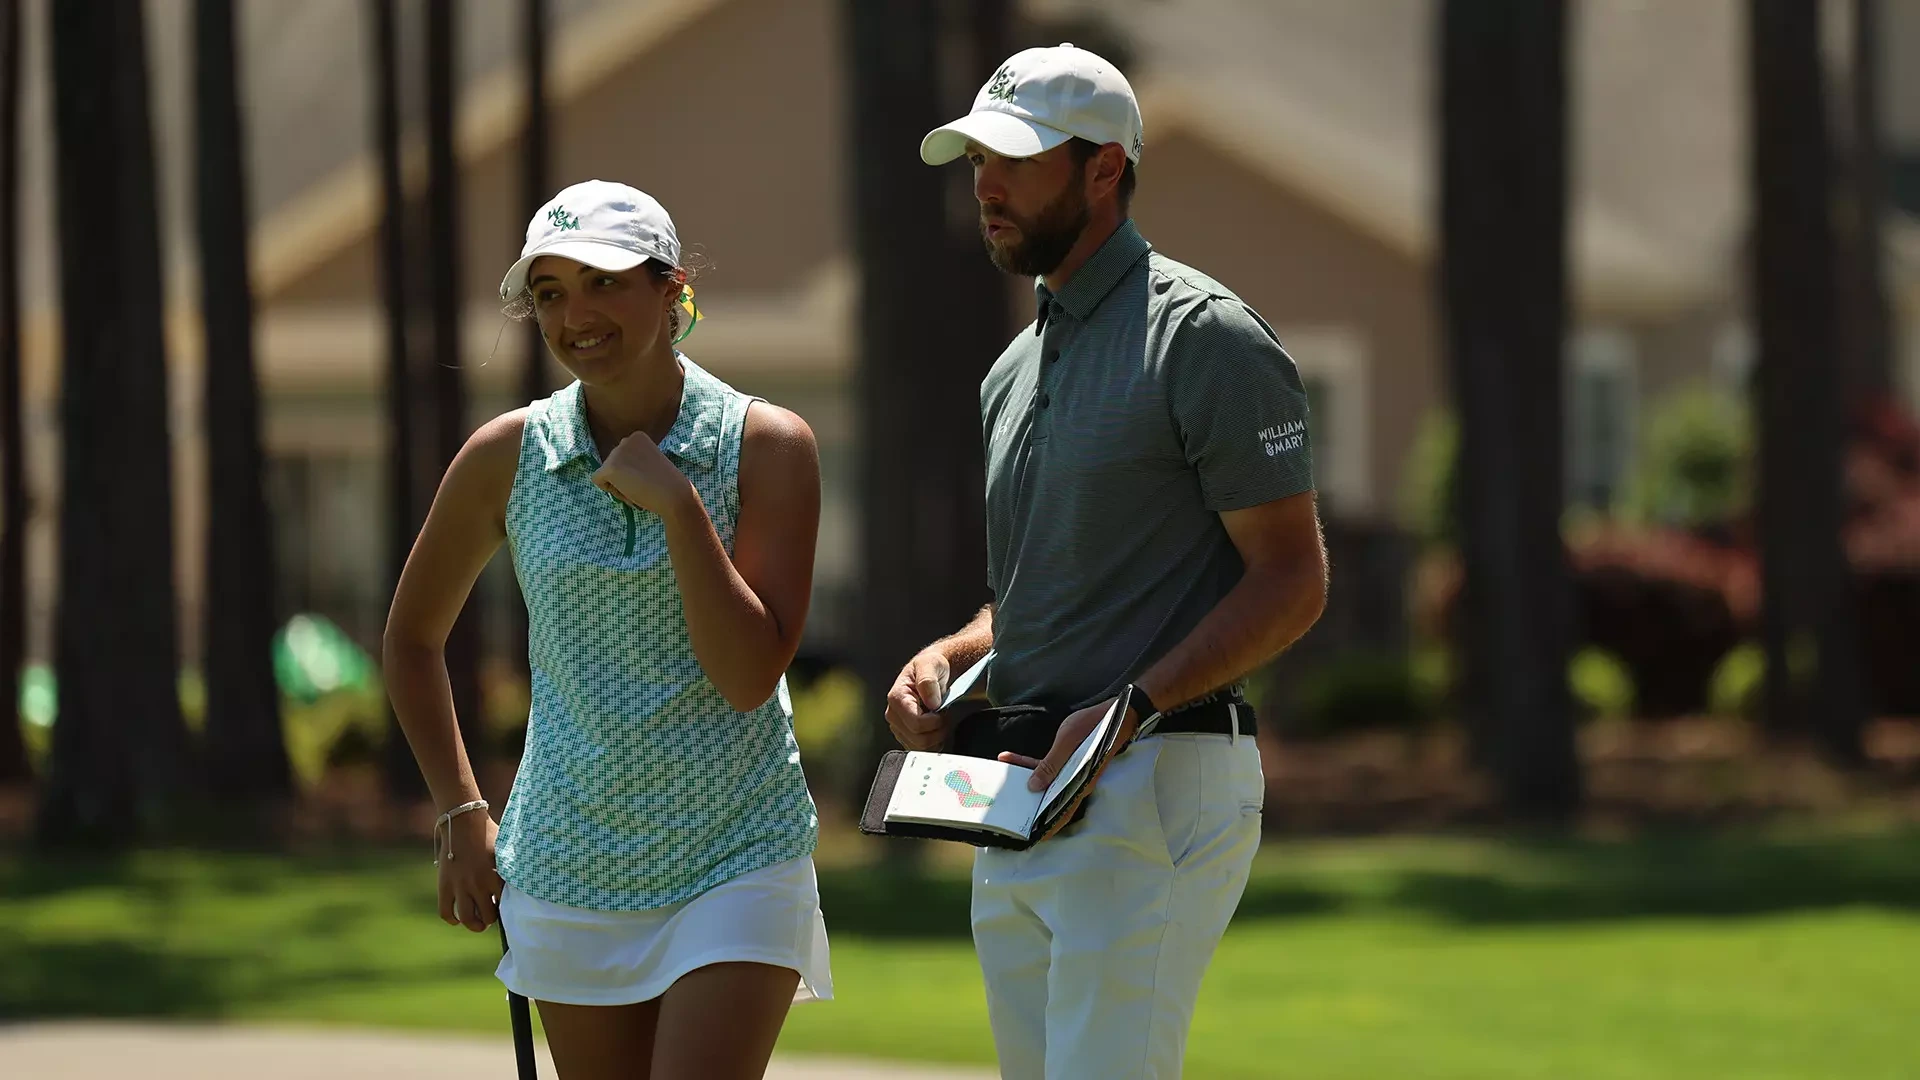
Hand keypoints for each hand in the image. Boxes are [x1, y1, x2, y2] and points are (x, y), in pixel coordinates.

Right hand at [438, 810, 505, 932]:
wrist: (463, 822)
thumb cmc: (489, 834)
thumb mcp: (506, 851)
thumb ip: (513, 869)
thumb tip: (527, 881)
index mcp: (496, 877)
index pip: (506, 905)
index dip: (507, 910)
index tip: (508, 910)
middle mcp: (479, 885)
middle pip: (488, 917)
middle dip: (491, 919)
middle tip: (491, 916)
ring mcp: (460, 886)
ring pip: (467, 919)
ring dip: (474, 925)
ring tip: (478, 924)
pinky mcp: (444, 885)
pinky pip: (445, 912)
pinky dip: (452, 919)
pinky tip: (457, 919)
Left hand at [592, 431, 694, 514]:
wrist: (674, 494)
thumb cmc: (667, 483)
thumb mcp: (650, 462)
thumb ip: (635, 460)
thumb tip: (621, 470)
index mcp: (637, 436)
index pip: (622, 456)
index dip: (632, 471)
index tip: (648, 477)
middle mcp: (625, 440)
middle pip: (611, 463)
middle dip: (623, 478)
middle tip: (643, 486)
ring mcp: (617, 452)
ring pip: (605, 473)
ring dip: (619, 486)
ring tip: (639, 490)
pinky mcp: (610, 467)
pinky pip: (598, 481)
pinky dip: (611, 491)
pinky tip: (629, 491)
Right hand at [885, 650, 952, 750]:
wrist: (933, 673)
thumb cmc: (931, 668)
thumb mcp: (931, 664)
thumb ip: (928, 681)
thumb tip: (931, 703)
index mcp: (897, 698)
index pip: (916, 723)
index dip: (935, 721)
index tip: (944, 711)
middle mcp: (893, 715)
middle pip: (918, 739)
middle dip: (938, 730)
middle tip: (946, 716)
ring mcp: (899, 727)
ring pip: (920, 748)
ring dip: (937, 738)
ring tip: (942, 721)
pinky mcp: (906, 736)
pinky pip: (921, 750)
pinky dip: (934, 743)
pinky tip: (938, 729)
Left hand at [998, 698, 1138, 841]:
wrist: (1116, 712)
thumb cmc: (1097, 726)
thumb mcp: (1069, 741)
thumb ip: (1051, 764)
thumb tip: (1033, 787)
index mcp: (1079, 784)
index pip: (1061, 814)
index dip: (1047, 828)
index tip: (1031, 839)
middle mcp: (1075, 782)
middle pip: (1048, 800)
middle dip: (1027, 804)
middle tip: (1005, 809)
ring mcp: (1071, 772)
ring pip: (1043, 782)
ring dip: (1022, 779)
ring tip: (1000, 778)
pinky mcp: (1068, 761)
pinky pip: (1046, 768)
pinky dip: (1028, 764)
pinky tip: (1010, 758)